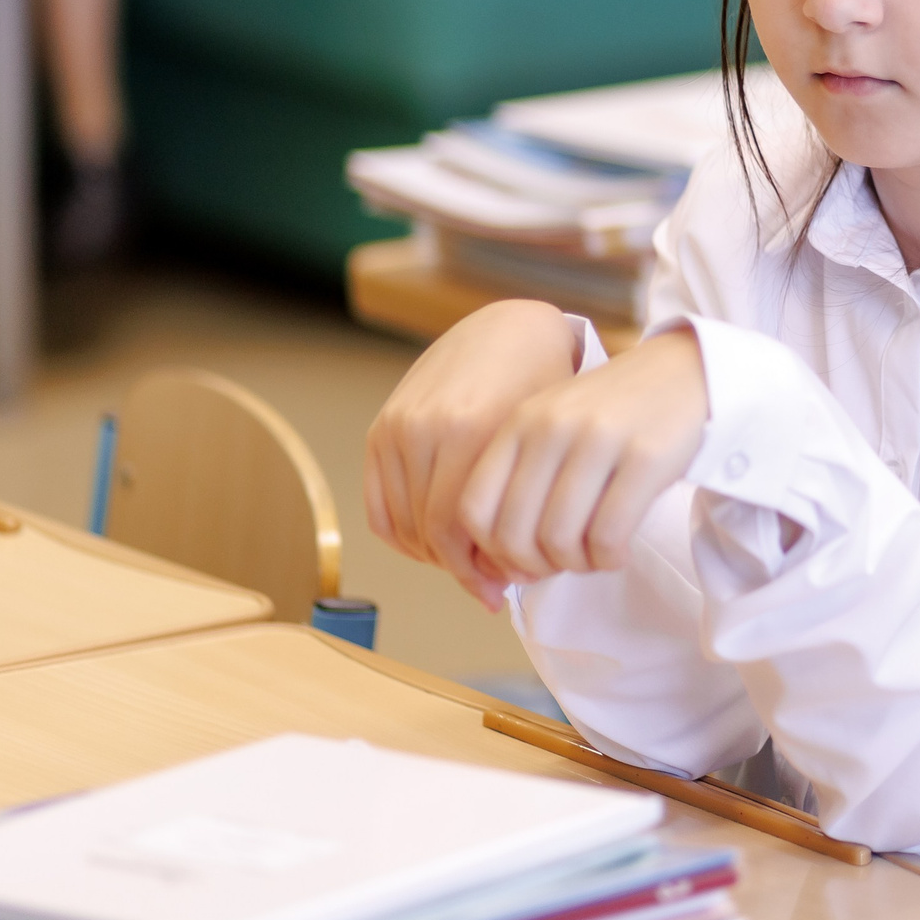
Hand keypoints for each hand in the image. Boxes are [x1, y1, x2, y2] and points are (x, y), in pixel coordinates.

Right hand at [366, 300, 577, 604]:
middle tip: (490, 584)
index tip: (503, 590)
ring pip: (402, 526)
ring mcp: (397, 427)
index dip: (480, 571)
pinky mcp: (379, 430)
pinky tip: (435, 544)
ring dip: (433, 557)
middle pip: (429, 532)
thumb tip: (504, 577)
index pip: (459, 530)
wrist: (508, 328)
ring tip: (469, 564)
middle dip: (461, 569)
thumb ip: (519, 503)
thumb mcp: (540, 441)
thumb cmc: (540, 384)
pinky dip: (403, 537)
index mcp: (472, 430)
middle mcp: (427, 427)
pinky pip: (379, 509)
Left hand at [458, 329, 711, 595]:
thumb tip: (506, 565)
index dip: (490, 553)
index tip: (519, 564)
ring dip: (576, 566)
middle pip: (515, 535)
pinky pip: (608, 535)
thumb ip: (523, 479)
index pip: (474, 509)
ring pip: (560, 540)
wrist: (685, 371)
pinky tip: (618, 552)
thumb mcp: (554, 427)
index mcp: (520, 421)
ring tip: (594, 557)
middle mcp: (552, 427)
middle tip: (563, 565)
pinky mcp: (646, 456)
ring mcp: (599, 439)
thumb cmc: (614, 413)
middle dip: (537, 568)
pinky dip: (609, 559)